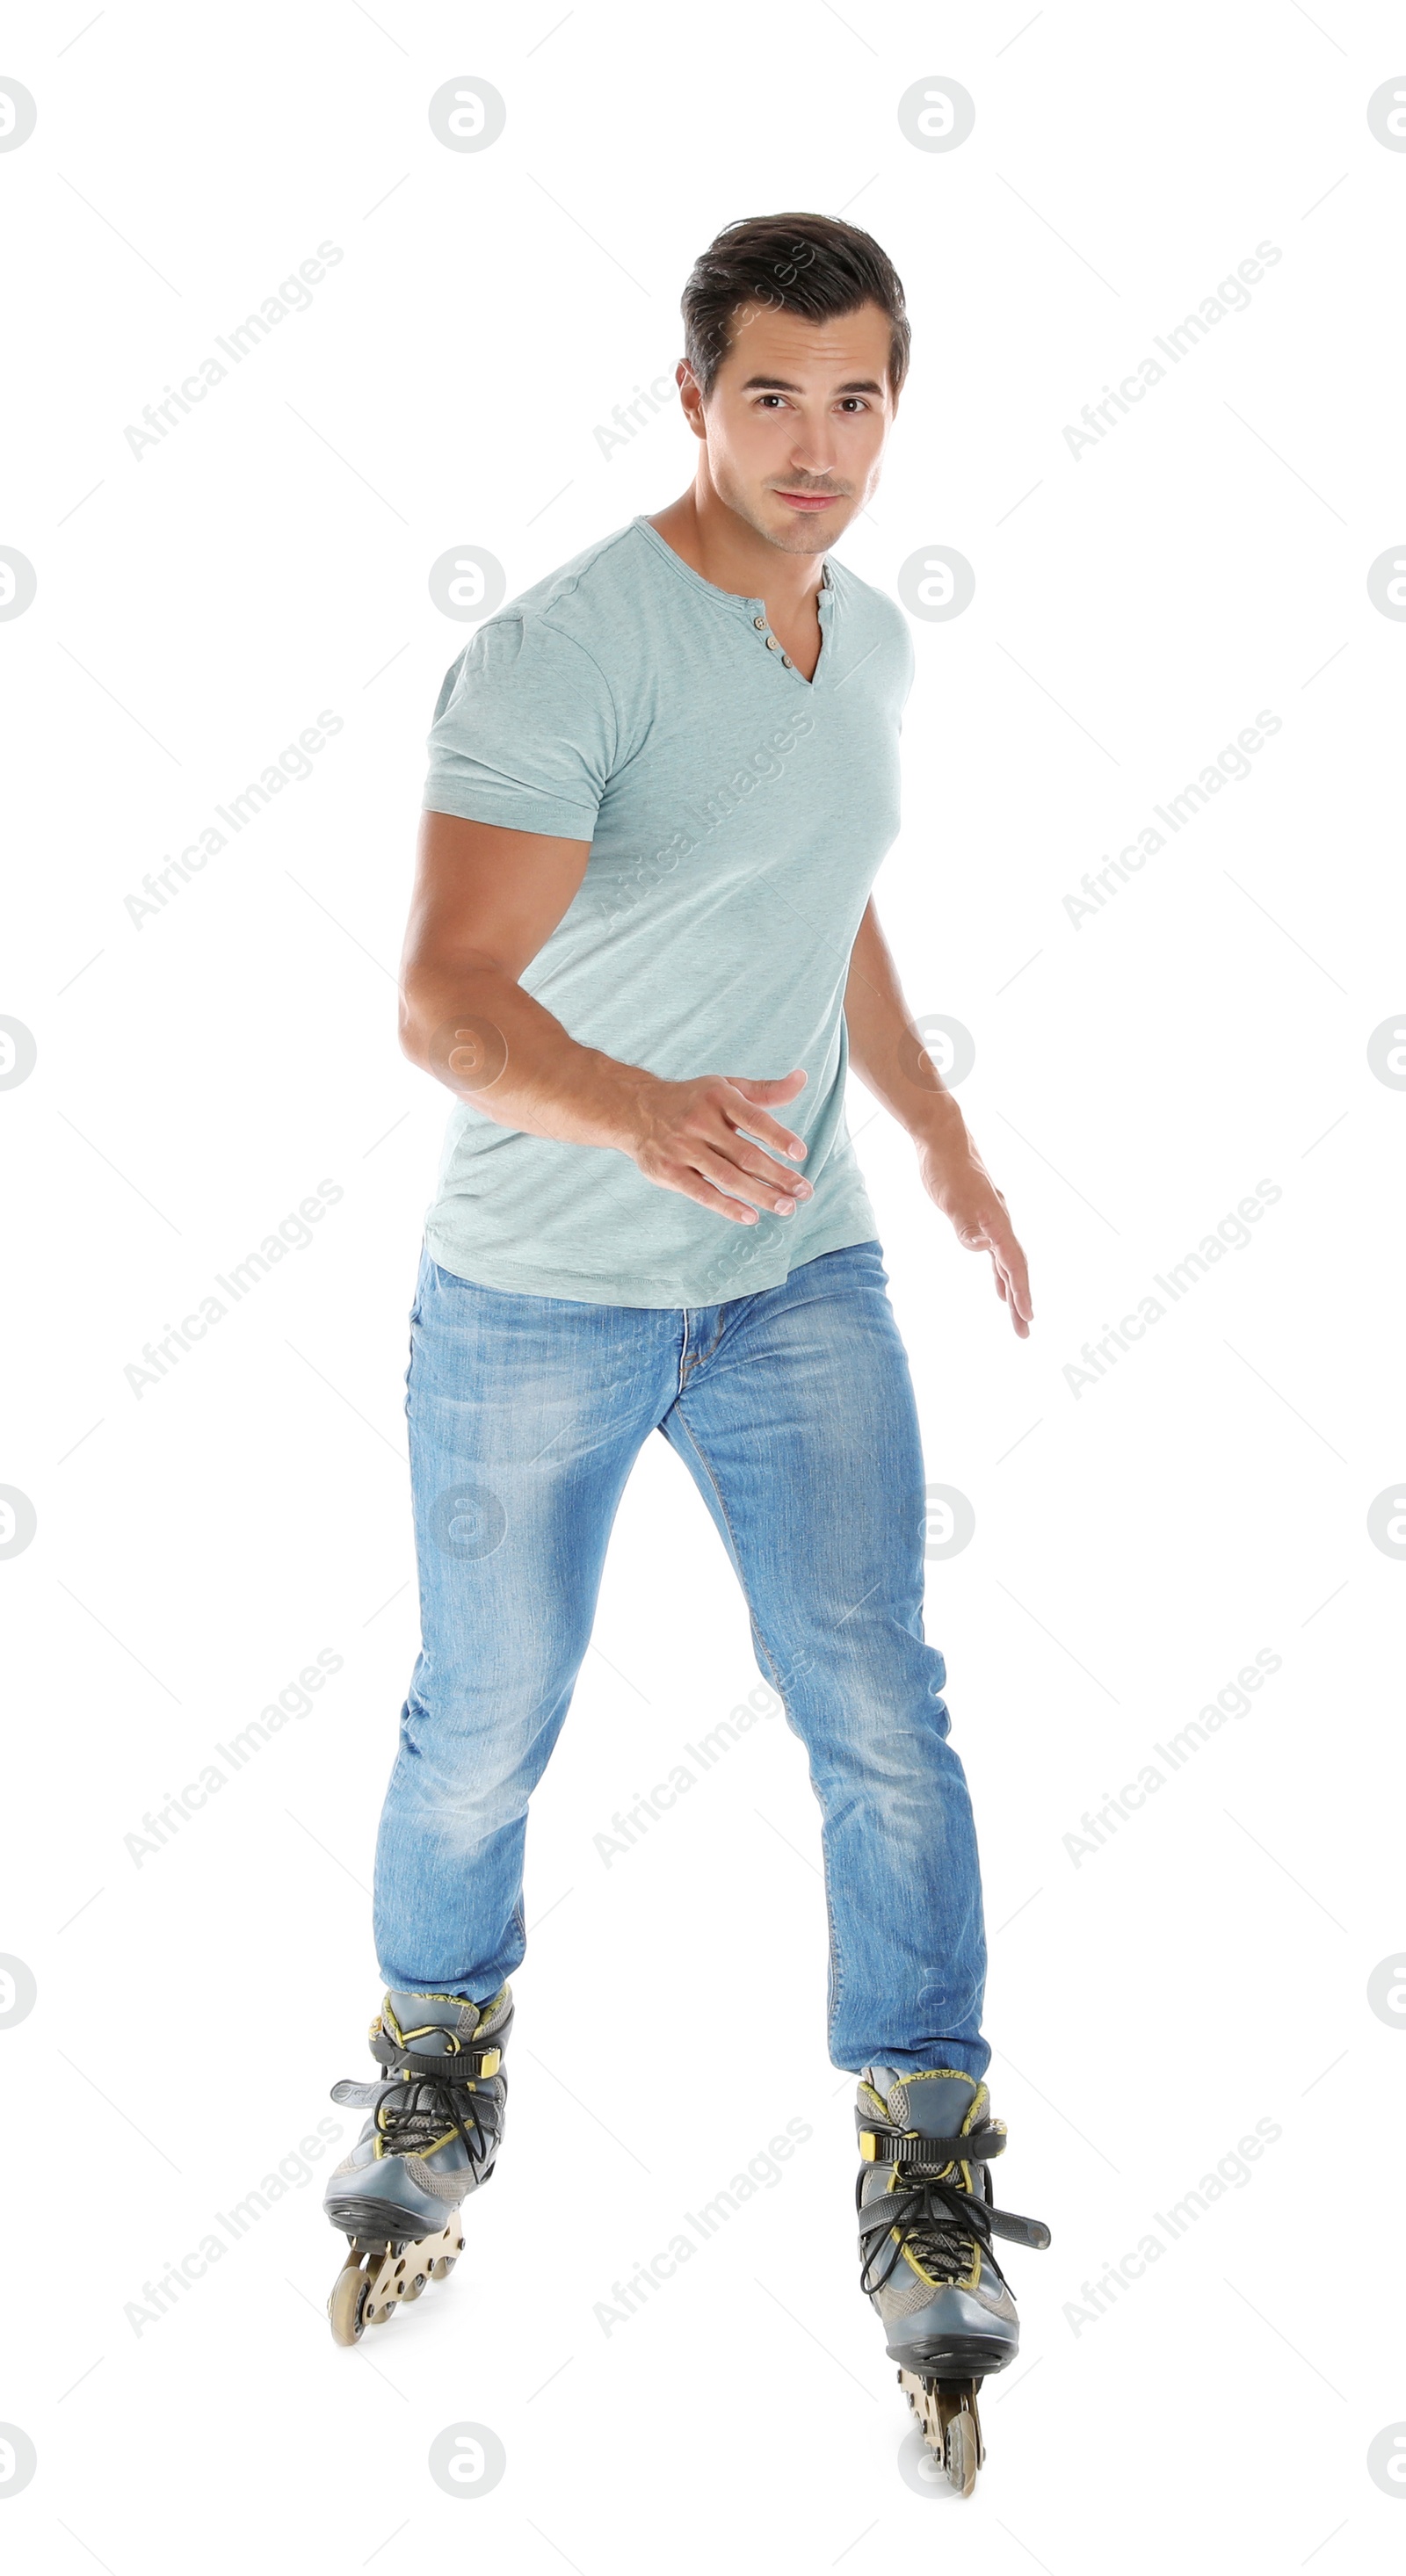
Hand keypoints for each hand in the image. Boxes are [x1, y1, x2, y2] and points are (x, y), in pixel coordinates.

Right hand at [620, 1069, 811, 1222]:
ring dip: (760, 1195)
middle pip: (746, 1155)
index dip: (778, 1137)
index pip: (754, 1119)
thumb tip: (802, 1079)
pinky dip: (728, 1207)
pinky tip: (751, 1216)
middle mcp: (699, 1122)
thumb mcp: (726, 1087)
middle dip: (778, 1176)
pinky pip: (702, 1193)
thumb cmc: (692, 1100)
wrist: (635, 1110)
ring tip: (786, 1207)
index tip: (801, 1154)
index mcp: (718, 1098)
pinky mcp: (669, 1172)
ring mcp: (682, 1148)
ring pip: (728, 1177)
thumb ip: (765, 1091)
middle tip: (804, 1191)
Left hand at [918, 1137, 1032, 1337]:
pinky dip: (999, 1273)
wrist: (943, 1141)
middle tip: (1024, 1333)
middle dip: (1021, 1301)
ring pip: (1007, 1263)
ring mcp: (993, 1221)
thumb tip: (981, 1247)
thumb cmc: (946, 1169)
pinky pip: (996, 1253)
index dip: (1021, 1291)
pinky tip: (999, 1288)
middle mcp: (1000, 1222)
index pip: (1013, 1263)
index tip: (1027, 1316)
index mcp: (997, 1220)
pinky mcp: (982, 1219)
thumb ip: (965, 1225)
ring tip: (1017, 1318)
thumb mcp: (950, 1199)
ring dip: (1012, 1290)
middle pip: (1015, 1268)